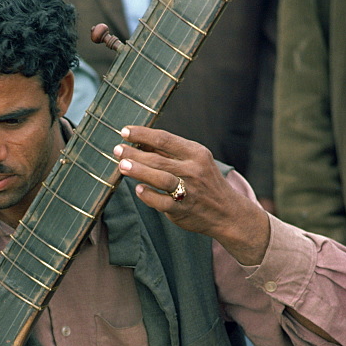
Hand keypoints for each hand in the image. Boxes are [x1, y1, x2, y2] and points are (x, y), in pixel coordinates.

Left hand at [113, 125, 270, 264]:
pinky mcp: (182, 209)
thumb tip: (139, 142)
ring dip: (139, 171)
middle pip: (159, 159)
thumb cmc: (205, 183)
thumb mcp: (195, 161)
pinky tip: (138, 190)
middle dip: (135, 153)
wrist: (227, 213)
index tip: (125, 131)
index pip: (164, 139)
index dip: (142, 134)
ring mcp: (188, 190)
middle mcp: (193, 170)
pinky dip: (148, 195)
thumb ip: (169, 153)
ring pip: (160, 178)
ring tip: (121, 166)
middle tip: (117, 150)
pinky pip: (161, 202)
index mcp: (196, 153)